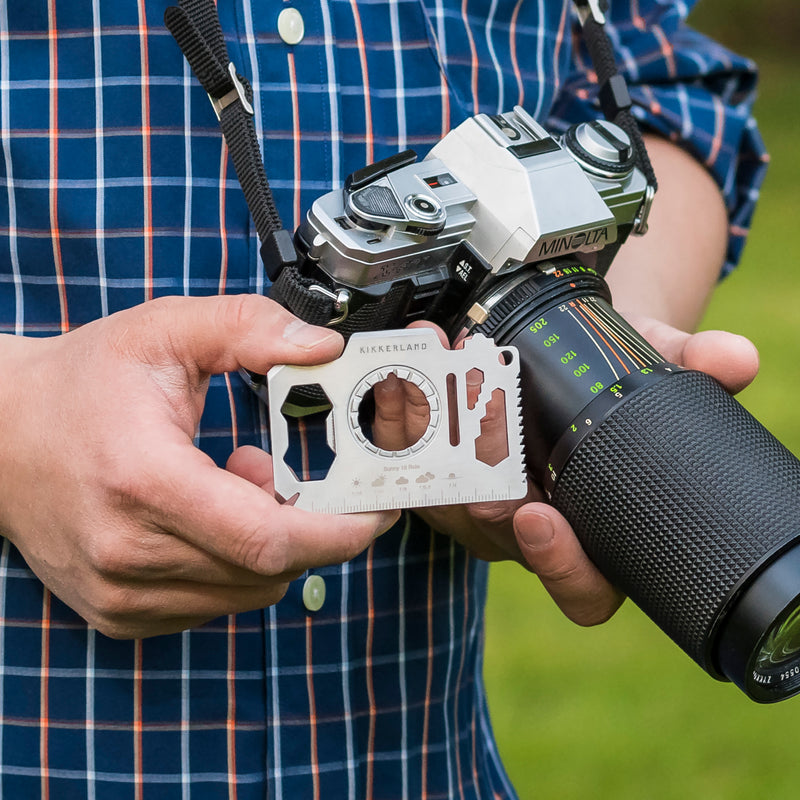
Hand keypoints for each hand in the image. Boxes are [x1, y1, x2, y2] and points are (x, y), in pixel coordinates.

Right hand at [0, 295, 398, 637]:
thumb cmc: (80, 383)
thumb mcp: (163, 331)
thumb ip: (249, 330)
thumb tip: (326, 350)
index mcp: (144, 480)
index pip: (268, 540)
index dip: (339, 532)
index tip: (377, 510)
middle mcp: (128, 551)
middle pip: (269, 569)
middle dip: (311, 525)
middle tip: (295, 471)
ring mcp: (121, 592)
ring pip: (248, 590)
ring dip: (272, 540)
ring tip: (238, 479)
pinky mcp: (120, 612)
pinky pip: (215, 601)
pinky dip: (238, 563)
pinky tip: (212, 514)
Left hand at [372, 319, 758, 625]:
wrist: (560, 364)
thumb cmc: (608, 384)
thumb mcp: (648, 370)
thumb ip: (689, 365)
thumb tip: (734, 358)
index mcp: (586, 534)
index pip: (581, 589)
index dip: (562, 567)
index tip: (541, 516)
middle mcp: (526, 532)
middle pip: (495, 538)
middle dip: (480, 482)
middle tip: (479, 427)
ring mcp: (474, 509)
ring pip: (442, 499)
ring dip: (432, 441)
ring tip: (436, 380)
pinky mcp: (433, 479)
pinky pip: (407, 467)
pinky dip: (401, 423)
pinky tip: (402, 379)